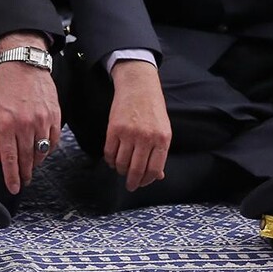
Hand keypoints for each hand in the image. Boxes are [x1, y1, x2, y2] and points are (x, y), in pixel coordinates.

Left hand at [0, 34, 59, 194]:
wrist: (24, 64)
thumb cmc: (5, 87)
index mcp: (6, 125)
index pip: (10, 159)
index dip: (12, 177)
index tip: (14, 188)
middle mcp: (25, 125)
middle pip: (27, 159)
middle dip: (25, 173)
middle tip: (23, 180)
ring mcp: (42, 121)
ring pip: (42, 152)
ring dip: (36, 163)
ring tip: (32, 165)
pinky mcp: (54, 116)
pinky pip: (53, 141)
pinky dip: (48, 149)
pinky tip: (43, 150)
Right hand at [102, 59, 170, 190]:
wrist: (139, 86)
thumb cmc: (153, 109)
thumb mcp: (163, 130)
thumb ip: (160, 153)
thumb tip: (158, 176)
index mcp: (162, 139)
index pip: (154, 170)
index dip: (146, 181)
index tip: (141, 184)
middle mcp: (146, 138)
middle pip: (136, 169)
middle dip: (132, 182)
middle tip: (129, 185)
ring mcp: (129, 133)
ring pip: (121, 163)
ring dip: (120, 170)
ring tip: (121, 170)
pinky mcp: (114, 128)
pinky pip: (109, 152)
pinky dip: (110, 160)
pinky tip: (113, 160)